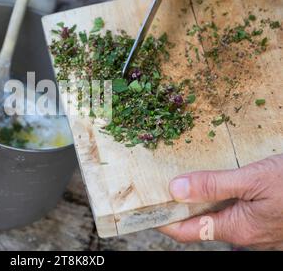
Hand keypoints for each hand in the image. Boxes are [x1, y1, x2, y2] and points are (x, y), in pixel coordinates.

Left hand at [158, 154, 282, 249]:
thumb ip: (215, 186)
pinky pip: (235, 212)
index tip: (146, 204)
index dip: (163, 219)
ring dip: (200, 200)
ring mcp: (257, 230)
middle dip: (180, 205)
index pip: (186, 232)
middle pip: (200, 223)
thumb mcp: (253, 179)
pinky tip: (217, 180)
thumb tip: (176, 189)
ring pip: (218, 216)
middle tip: (162, 183)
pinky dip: (219, 198)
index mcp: (236, 228)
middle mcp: (245, 234)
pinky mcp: (266, 221)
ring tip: (185, 177)